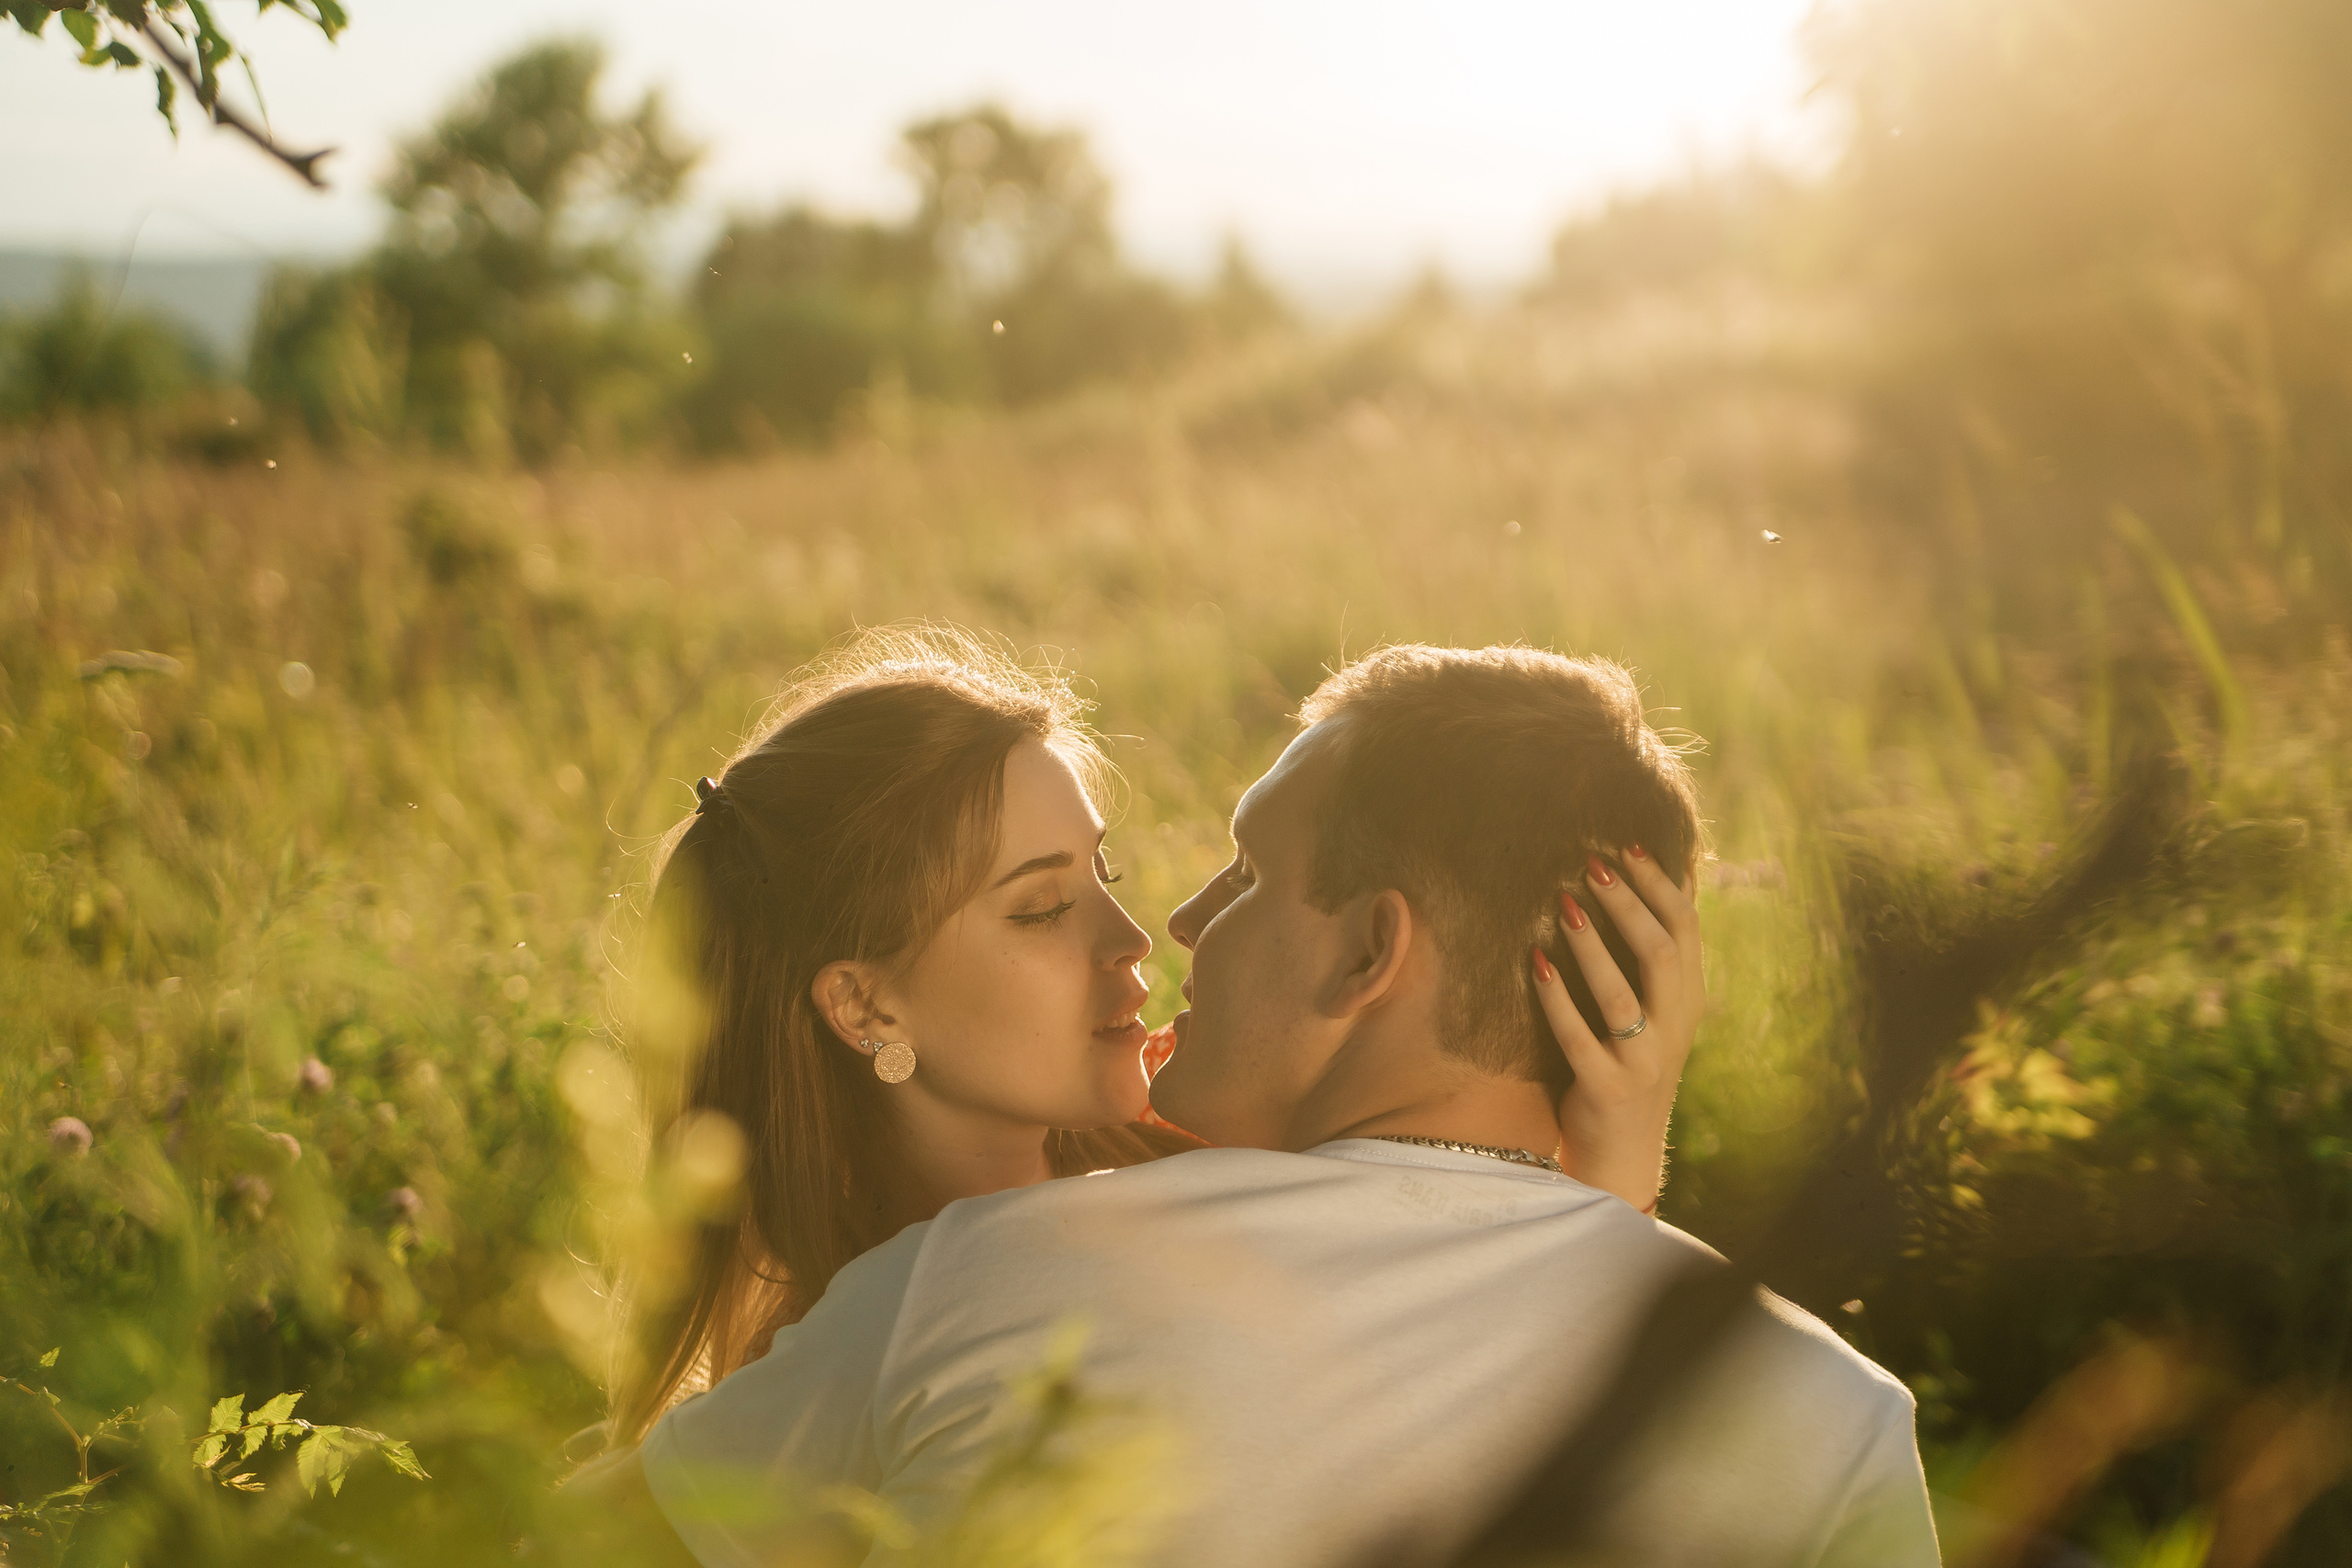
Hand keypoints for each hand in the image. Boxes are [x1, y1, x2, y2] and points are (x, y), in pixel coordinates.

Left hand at [1532, 846, 1703, 1212]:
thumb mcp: (1660, 1010)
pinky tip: (1534, 964)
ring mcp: (1644, 1062)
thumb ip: (1662, 954)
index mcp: (1690, 1001)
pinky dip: (1557, 1000)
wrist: (1622, 1151)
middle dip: (1626, 902)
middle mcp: (1675, 1028)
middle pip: (1661, 951)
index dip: (1660, 884)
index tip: (1628, 845)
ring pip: (1622, 994)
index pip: (1686, 929)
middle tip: (1591, 863)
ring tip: (1562, 903)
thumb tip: (1675, 874)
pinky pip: (1580, 1038)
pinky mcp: (1608, 1089)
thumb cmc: (1631, 1064)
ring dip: (1591, 945)